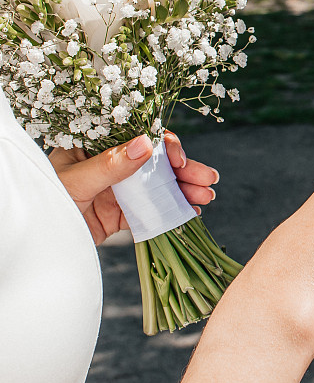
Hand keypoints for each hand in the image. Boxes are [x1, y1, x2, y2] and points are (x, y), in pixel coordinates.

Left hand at [49, 131, 218, 244]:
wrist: (36, 246)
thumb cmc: (44, 205)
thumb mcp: (75, 181)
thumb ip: (110, 164)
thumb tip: (146, 143)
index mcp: (94, 147)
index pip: (137, 136)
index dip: (163, 145)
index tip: (179, 159)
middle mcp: (109, 165)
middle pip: (155, 161)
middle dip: (185, 169)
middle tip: (208, 179)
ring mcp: (117, 190)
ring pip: (158, 185)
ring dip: (185, 190)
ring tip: (206, 197)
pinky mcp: (121, 215)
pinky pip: (152, 210)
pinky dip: (173, 210)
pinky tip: (191, 211)